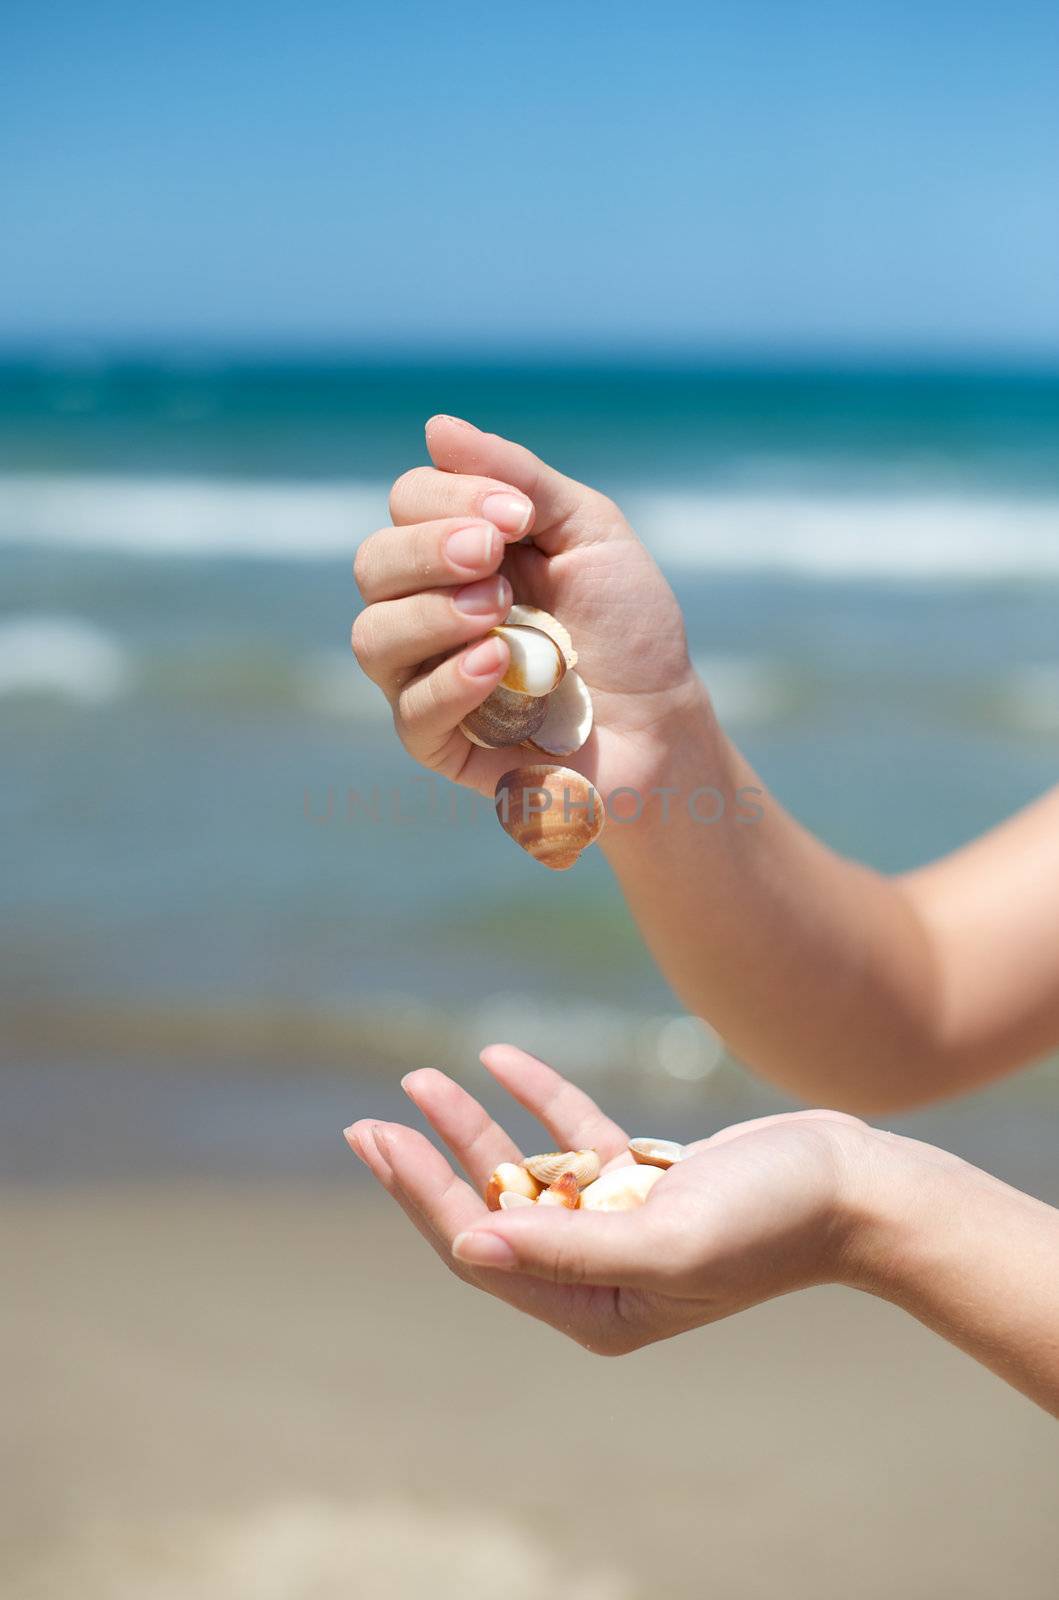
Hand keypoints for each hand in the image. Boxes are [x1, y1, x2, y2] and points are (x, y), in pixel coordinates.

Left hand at [345, 1044, 878, 1355]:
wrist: (855, 1187)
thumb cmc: (770, 1221)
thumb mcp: (665, 1242)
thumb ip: (565, 1249)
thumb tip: (467, 1249)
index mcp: (593, 1307)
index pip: (481, 1247)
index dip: (421, 1194)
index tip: (375, 1138)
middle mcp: (597, 1273)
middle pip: (490, 1211)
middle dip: (428, 1165)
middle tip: (366, 1123)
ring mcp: (620, 1224)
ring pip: (524, 1170)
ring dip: (474, 1125)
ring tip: (421, 1078)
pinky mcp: (646, 1180)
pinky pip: (573, 1137)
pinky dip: (538, 1098)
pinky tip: (498, 1058)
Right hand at [351, 416, 701, 797]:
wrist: (663, 721)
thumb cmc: (629, 626)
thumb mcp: (589, 531)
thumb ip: (518, 478)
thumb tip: (435, 427)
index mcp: (458, 552)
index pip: (407, 502)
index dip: (450, 496)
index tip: (517, 517)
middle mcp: (428, 609)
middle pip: (372, 564)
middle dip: (429, 550)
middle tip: (493, 559)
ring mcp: (428, 676)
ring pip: (373, 636)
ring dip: (432, 614)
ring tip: (499, 614)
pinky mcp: (442, 742)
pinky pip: (410, 711)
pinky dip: (449, 680)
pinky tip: (498, 664)